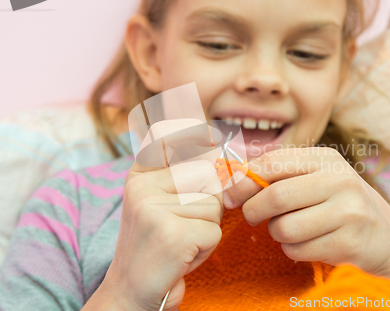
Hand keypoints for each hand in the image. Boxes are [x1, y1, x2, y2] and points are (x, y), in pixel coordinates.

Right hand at [99, 120, 224, 310]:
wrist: (131, 291)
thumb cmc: (157, 245)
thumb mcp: (164, 204)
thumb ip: (187, 177)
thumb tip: (224, 156)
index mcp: (139, 176)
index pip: (165, 135)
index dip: (192, 130)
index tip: (211, 133)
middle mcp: (142, 187)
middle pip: (206, 176)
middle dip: (209, 202)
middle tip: (185, 224)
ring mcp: (154, 209)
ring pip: (214, 205)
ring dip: (207, 228)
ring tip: (181, 242)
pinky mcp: (171, 234)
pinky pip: (214, 231)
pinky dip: (206, 247)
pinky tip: (182, 256)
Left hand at [224, 147, 389, 309]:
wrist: (388, 239)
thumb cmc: (343, 205)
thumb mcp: (319, 178)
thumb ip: (283, 173)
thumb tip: (234, 176)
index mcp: (327, 159)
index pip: (273, 162)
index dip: (244, 180)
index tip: (230, 195)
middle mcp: (340, 180)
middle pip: (275, 196)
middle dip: (253, 210)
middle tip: (253, 216)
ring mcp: (348, 211)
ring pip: (284, 228)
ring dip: (277, 233)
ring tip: (291, 230)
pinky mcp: (350, 242)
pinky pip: (298, 250)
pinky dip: (293, 250)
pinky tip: (310, 243)